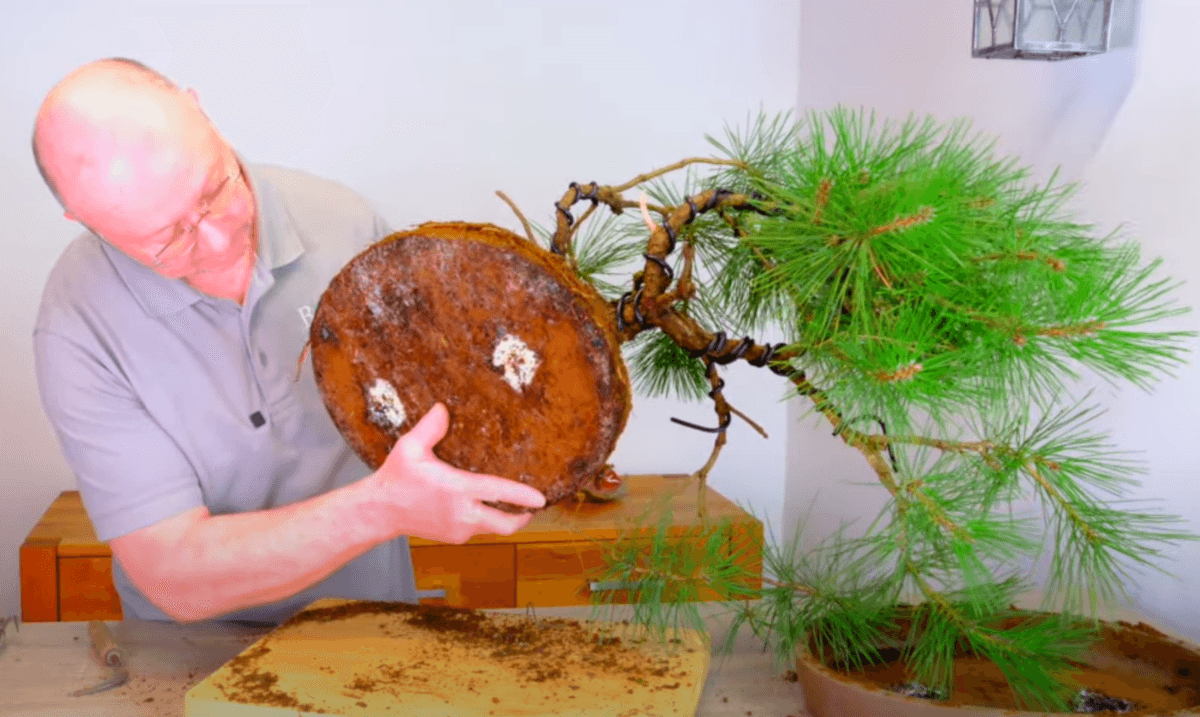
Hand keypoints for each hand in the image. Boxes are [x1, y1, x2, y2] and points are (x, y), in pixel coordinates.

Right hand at [371, 402, 545, 543]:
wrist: (380, 511)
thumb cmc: (396, 478)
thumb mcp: (409, 448)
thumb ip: (430, 427)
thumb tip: (444, 408)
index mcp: (457, 490)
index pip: (498, 494)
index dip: (523, 497)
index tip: (541, 498)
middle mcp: (462, 514)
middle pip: (505, 524)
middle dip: (524, 517)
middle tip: (533, 507)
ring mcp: (459, 529)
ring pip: (494, 529)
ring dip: (506, 519)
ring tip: (514, 505)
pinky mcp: (454, 538)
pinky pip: (479, 531)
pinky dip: (488, 521)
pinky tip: (487, 508)